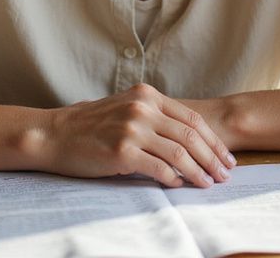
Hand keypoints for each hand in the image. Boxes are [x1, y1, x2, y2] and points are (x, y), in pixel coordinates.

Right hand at [39, 83, 235, 187]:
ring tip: (208, 184)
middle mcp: (142, 107)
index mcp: (147, 95)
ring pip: (179, 153)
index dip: (213, 140)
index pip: (192, 119)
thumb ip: (153, 116)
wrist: (54, 134)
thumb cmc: (90, 125)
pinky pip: (158, 167)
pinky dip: (173, 178)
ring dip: (198, 171)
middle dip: (212, 158)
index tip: (225, 157)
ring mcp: (132, 128)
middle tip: (225, 175)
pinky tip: (179, 184)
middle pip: (191, 135)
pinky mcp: (121, 151)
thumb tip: (187, 139)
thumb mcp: (125, 109)